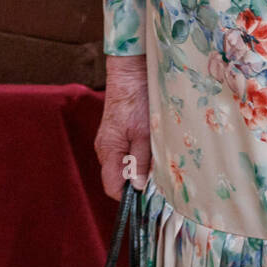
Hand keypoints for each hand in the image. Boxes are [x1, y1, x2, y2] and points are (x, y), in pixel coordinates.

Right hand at [94, 54, 150, 199]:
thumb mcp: (144, 132)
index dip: (130, 196)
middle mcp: (105, 149)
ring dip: (140, 167)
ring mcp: (110, 140)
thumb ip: (140, 160)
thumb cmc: (137, 99)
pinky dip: (139, 154)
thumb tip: (137, 187)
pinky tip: (154, 148)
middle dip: (137, 181)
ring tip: (159, 162)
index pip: (112, 187)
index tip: (149, 195)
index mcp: (108, 151)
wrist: (131, 70)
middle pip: (118, 177)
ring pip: (124, 164)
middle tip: (160, 178)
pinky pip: (126, 152)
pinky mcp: (117, 132)